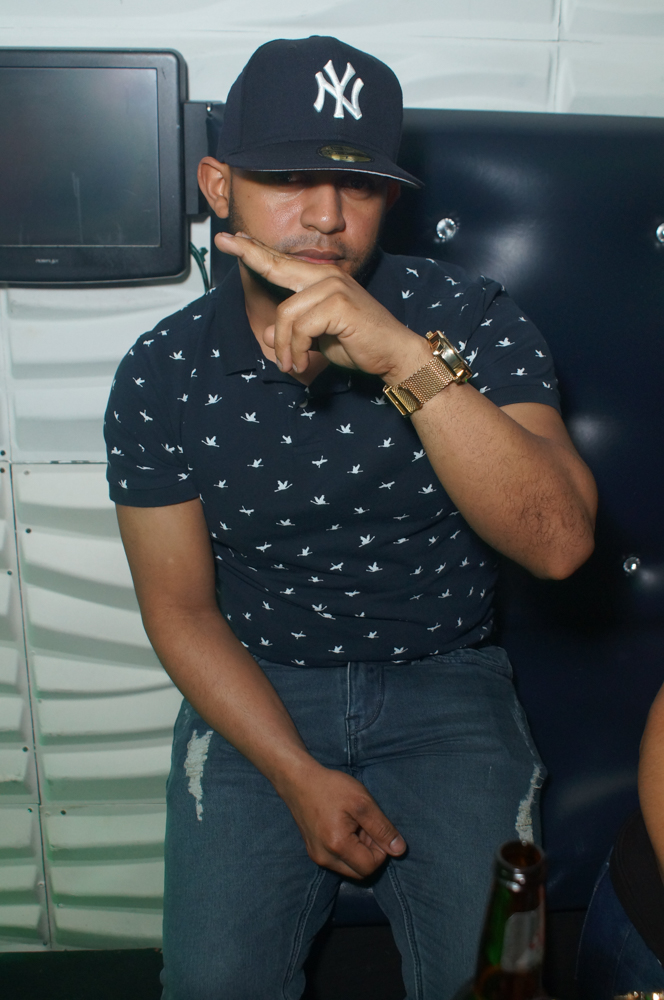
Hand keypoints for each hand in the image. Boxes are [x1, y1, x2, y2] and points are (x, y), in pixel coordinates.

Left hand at [215, 231, 426, 377]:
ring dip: (285, 346)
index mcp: (322, 279)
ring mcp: (333, 287)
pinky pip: (301, 328)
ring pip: (286, 314)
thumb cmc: (359, 344)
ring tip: (291, 364)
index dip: (255, 250)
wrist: (393, 354)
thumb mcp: (318, 339)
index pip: (283, 263)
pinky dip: (297, 350)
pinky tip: (303, 362)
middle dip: (249, 254)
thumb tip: (270, 333)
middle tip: (223, 241)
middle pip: (277, 268)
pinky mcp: (338, 304)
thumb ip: (295, 332)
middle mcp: (327, 276)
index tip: (231, 237)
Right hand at [280, 761, 406, 878]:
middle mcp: (325, 858)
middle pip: (360, 872)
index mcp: (338, 846)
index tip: (373, 826)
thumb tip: (399, 850)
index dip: (380, 849)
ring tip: (354, 825)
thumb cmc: (332, 787)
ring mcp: (317, 857)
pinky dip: (347, 850)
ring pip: (350, 868)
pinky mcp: (313, 851)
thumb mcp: (362, 802)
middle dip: (370, 853)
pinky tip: (344, 827)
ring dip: (359, 852)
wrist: (299, 780)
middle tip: (365, 826)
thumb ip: (382, 828)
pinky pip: (338, 862)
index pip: (371, 866)